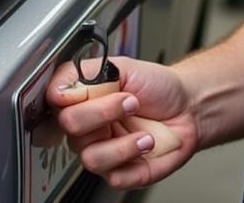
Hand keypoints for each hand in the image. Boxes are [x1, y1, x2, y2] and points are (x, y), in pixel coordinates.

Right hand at [46, 55, 199, 190]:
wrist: (188, 106)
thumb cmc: (156, 87)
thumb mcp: (124, 67)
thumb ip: (89, 73)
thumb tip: (61, 86)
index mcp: (83, 99)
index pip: (55, 100)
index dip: (62, 97)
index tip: (82, 91)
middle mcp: (89, 127)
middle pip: (70, 127)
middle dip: (101, 111)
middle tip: (129, 101)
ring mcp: (104, 151)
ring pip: (90, 157)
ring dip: (121, 142)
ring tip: (143, 129)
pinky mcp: (123, 173)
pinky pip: (115, 177)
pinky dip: (134, 157)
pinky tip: (147, 142)